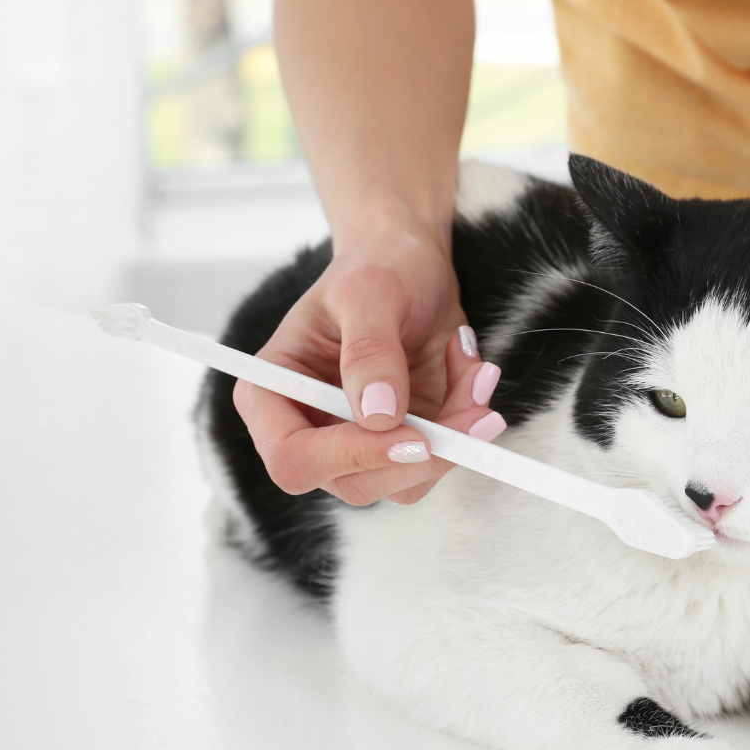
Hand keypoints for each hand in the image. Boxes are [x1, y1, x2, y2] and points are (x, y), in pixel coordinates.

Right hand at [233, 231, 505, 505]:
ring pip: (406, 482)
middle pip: (354, 484)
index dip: (349, 457)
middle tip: (477, 409)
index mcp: (273, 395)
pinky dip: (467, 425)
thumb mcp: (370, 292)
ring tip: (475, 371)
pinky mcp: (401, 445)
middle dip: (422, 453)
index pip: (292, 458)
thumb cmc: (377, 269)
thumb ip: (369, 351)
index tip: (413, 435)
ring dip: (456, 436)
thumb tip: (378, 416)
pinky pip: (439, 460)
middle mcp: (309, 430)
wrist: (411, 265)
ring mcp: (357, 444)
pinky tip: (474, 376)